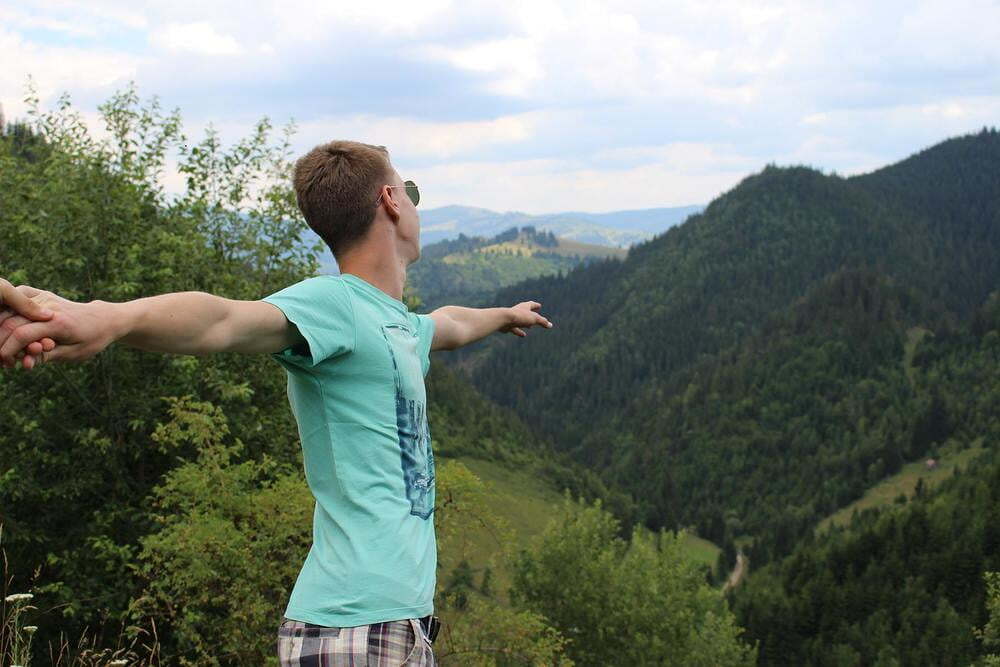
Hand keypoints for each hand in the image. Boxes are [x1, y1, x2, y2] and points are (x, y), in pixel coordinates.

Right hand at [0, 286, 116, 367]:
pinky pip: (18, 298)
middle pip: (11, 323)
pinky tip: (7, 327)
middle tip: (3, 359)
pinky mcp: (42, 294)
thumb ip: (47, 357)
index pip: (22, 335)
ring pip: (10, 310)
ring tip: (5, 347)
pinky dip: (7, 311)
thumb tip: (23, 362)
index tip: (5, 363)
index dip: (7, 350)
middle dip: (2, 343)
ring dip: (2, 329)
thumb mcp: (72, 354)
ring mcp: (44, 298)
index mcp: (58, 323)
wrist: (104, 319)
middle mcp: (49, 307)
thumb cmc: (91, 340)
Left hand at [501, 301, 552, 337]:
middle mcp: (518, 311)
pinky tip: (523, 335)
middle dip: (530, 315)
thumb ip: (542, 322)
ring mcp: (512, 318)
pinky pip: (515, 329)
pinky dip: (520, 332)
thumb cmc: (519, 316)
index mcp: (524, 306)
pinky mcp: (507, 325)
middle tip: (535, 316)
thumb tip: (550, 325)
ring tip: (529, 327)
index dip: (536, 305)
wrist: (503, 319)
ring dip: (525, 324)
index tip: (539, 306)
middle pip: (525, 312)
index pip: (531, 304)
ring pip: (520, 321)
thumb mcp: (534, 319)